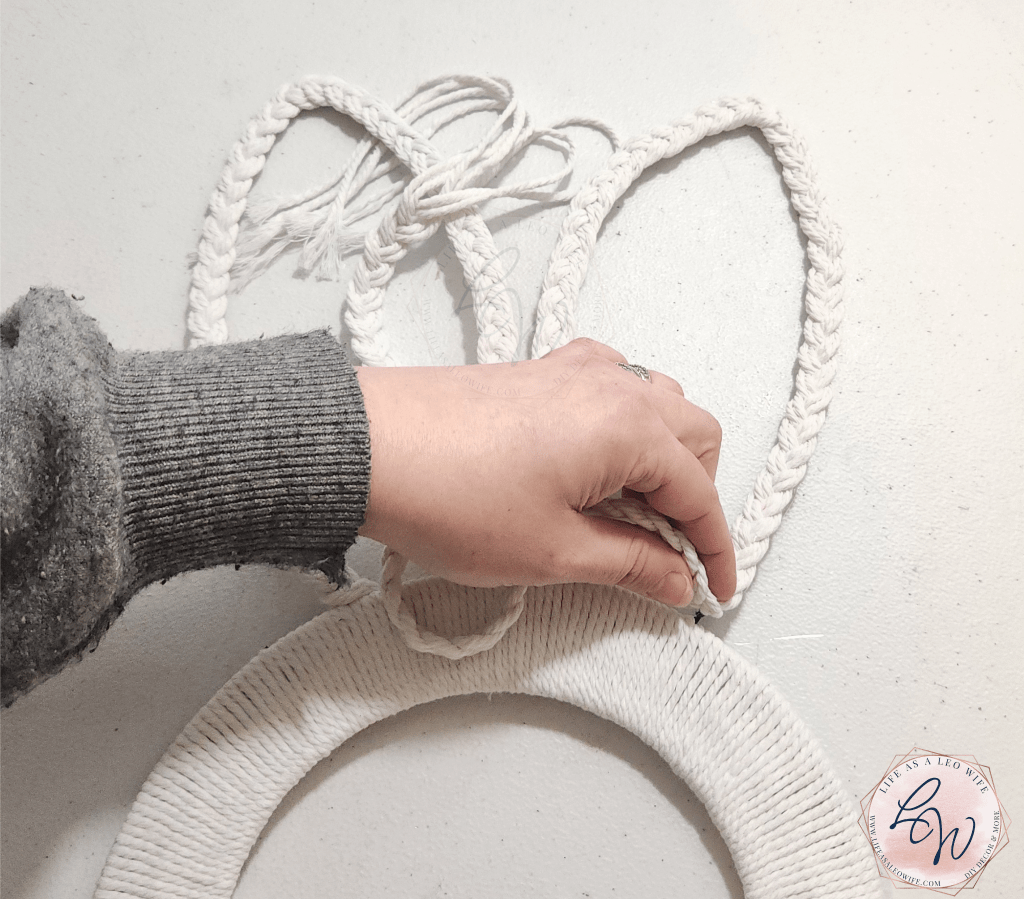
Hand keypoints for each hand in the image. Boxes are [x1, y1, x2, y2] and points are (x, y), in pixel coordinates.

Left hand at [355, 338, 735, 606]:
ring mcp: (574, 370)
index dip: (713, 548)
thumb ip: (630, 564)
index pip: (700, 492)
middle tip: (664, 548)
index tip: (713, 587)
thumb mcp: (553, 551)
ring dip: (662, 454)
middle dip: (696, 494)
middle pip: (695, 434)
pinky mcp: (539, 371)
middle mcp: (612, 385)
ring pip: (657, 402)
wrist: (364, 449)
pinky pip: (610, 383)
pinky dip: (622, 423)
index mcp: (630, 427)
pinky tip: (592, 460)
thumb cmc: (449, 497)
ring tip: (626, 508)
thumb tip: (676, 580)